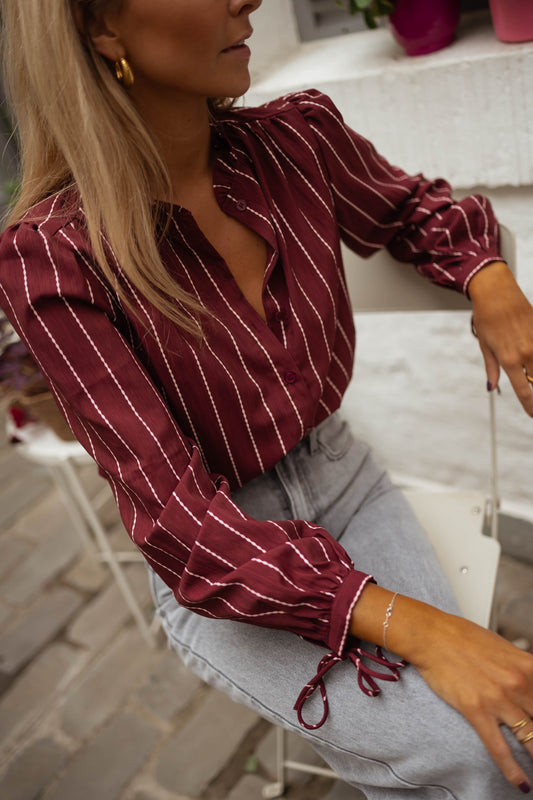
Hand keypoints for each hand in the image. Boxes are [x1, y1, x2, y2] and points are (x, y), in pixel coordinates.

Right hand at [351, 587, 532, 791]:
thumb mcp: (503, 648)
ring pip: (529, 738)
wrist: (432, 635)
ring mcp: (498, 698)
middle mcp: (517, 683)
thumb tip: (530, 684)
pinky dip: (512, 770)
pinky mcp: (477, 710)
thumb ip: (521, 669)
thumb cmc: (463, 637)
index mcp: (527, 666)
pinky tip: (521, 783)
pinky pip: (499, 748)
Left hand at [469, 261, 532, 416]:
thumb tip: (492, 387)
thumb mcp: (485, 346)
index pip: (524, 391)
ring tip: (531, 376)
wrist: (496, 292)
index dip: (530, 407)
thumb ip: (492, 368)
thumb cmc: (487, 318)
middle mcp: (526, 352)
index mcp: (509, 360)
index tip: (532, 415)